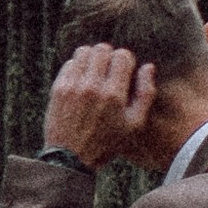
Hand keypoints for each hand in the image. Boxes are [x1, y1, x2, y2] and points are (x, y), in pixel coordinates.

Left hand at [42, 41, 156, 167]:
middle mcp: (93, 86)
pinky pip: (69, 63)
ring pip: (84, 51)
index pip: (122, 55)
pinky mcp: (58, 88)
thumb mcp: (134, 125)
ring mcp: (73, 86)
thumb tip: (148, 67)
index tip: (124, 71)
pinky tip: (81, 80)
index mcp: (114, 94)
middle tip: (109, 70)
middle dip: (109, 56)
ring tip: (95, 72)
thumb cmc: (106, 143)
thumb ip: (145, 94)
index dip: (126, 60)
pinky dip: (77, 67)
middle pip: (102, 49)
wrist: (70, 158)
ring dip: (92, 58)